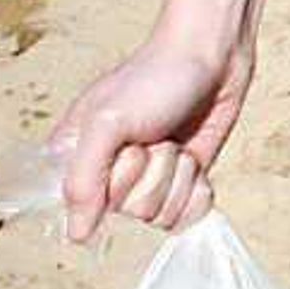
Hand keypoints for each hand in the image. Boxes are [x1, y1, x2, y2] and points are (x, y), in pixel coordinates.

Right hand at [52, 32, 251, 241]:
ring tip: (174, 139)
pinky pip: (188, 217)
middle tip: (155, 134)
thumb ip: (83, 180)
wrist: (213, 53)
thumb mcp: (106, 121)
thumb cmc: (154, 77)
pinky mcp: (183, 182)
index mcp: (77, 164)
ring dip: (178, 174)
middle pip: (133, 214)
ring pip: (162, 215)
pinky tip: (194, 160)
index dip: (115, 181)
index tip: (125, 148)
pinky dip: (198, 190)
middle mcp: (110, 178)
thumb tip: (76, 235)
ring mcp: (149, 182)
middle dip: (153, 172)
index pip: (86, 212)